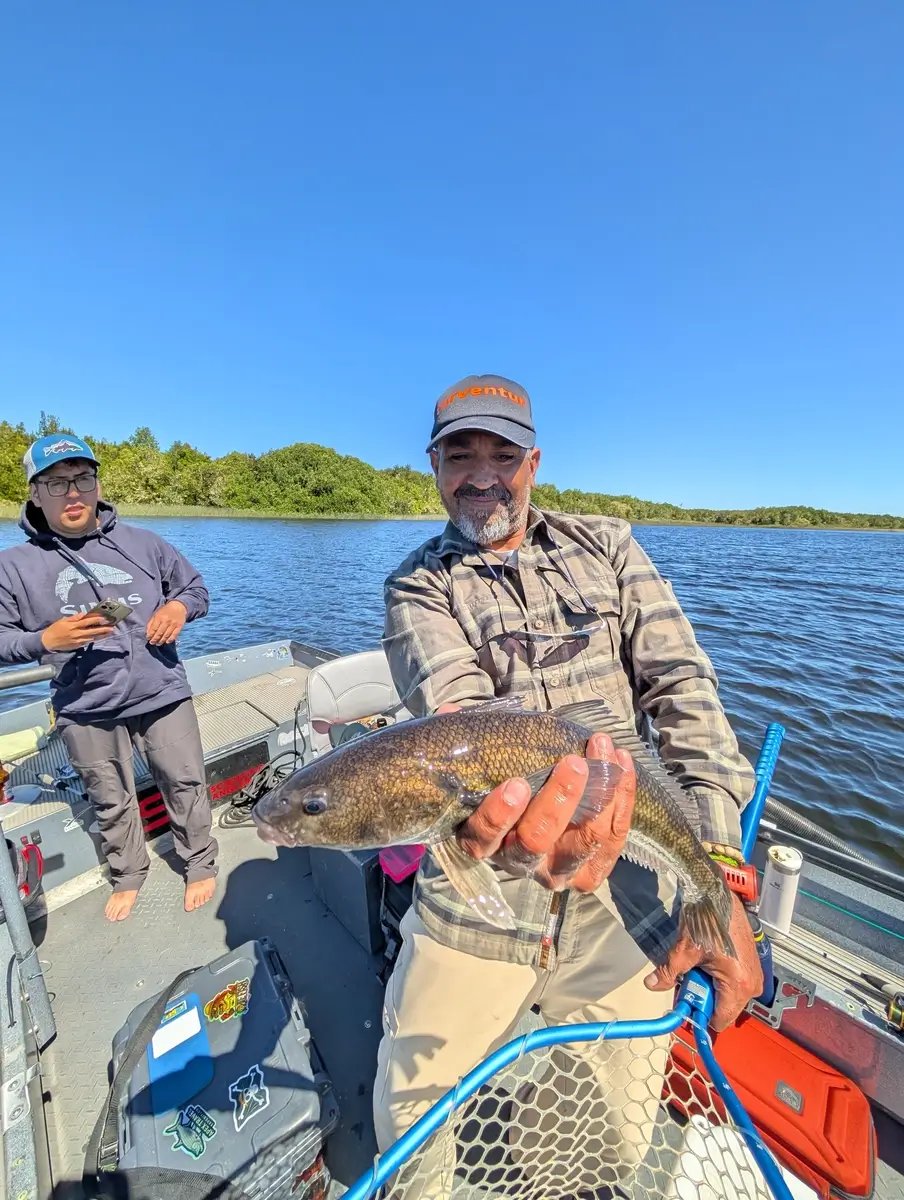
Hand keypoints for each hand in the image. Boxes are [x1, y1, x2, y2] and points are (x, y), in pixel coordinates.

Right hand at [41, 613, 114, 651]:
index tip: (105, 618)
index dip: (97, 620)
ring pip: (92, 638)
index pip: (87, 622)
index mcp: (73, 626)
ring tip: (110, 632)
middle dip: (103, 629)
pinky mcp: (77, 646)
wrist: (48, 642)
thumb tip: (83, 614)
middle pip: (93, 631)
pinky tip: (101, 637)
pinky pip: (88, 642)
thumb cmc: (55, 629)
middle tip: (112, 627)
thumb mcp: (63, 620)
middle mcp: (77, 633)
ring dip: (102, 635)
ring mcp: (78, 641)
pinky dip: (95, 639)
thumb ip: (74, 618)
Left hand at [146, 600, 186, 644]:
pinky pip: (174, 635)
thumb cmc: (165, 611)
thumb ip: (151, 623)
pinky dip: (170, 640)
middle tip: (152, 643)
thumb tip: (147, 633)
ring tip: (158, 644)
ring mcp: (173, 624)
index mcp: (159, 617)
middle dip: (155, 639)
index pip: (153, 629)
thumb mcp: (156, 614)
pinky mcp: (179, 626)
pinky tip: (166, 642)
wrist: (178, 606)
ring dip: (161, 641)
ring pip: (166, 635)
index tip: (148, 638)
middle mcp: (166, 621)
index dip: (150, 635)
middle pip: (159, 633)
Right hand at [438, 706, 635, 890]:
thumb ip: (466, 739)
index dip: (499, 815)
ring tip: (604, 754)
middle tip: (573, 763)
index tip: (516, 784)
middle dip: (557, 802)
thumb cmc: (506, 777)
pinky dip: (621, 803)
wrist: (542, 805)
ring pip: (580, 845)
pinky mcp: (590, 871)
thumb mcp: (483, 759)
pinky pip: (611, 843)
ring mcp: (556, 870)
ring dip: (599, 798)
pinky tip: (621, 764)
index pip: (484, 837)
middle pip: (535, 841)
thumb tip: (449, 713)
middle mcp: (518, 861)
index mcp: (483, 838)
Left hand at [644, 891, 762, 1030]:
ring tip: (699, 964)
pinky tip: (709, 960)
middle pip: (724, 1007)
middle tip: (689, 977)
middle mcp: (752, 983)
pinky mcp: (752, 964)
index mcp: (738, 984)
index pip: (720, 1019)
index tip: (686, 1003)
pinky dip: (719, 977)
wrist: (717, 893)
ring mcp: (754, 974)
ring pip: (728, 995)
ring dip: (711, 986)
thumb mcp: (683, 950)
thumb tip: (653, 984)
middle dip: (704, 997)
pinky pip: (734, 982)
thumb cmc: (706, 918)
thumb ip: (668, 973)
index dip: (700, 1014)